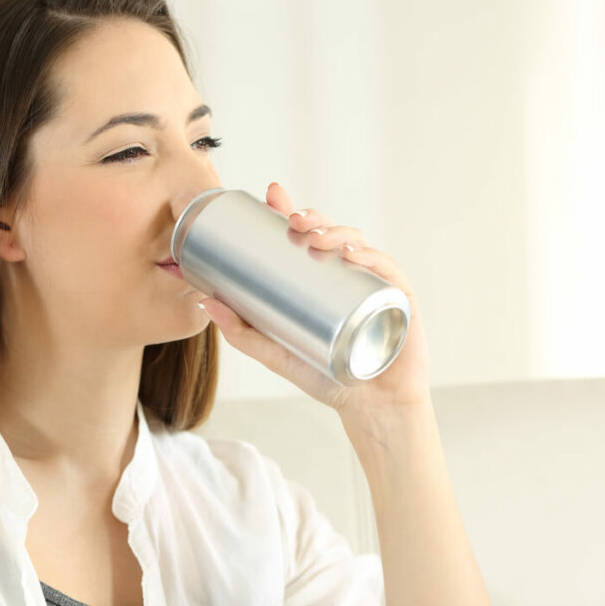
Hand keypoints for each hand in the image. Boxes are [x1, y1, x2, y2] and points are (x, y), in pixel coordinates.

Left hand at [198, 182, 430, 415]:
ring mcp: (376, 285)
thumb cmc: (327, 377)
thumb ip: (242, 331)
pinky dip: (372, 258)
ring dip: (337, 232)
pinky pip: (387, 271)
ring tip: (314, 237)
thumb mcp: (276, 352)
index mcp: (323, 280)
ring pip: (359, 245)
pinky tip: (352, 255)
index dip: (292, 210)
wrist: (370, 410)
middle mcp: (350, 276)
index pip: (308, 236)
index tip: (273, 195)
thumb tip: (203, 299)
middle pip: (332, 234)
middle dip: (312, 218)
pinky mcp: (400, 300)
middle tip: (291, 220)